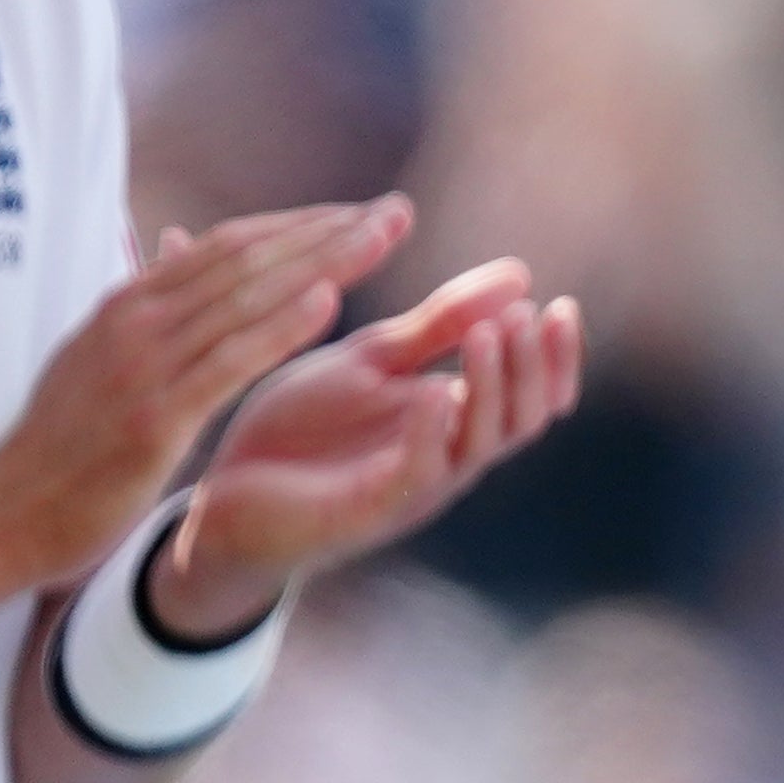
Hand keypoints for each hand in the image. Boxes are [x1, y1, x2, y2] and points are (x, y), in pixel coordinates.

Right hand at [0, 200, 409, 595]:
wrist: (0, 516)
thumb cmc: (58, 448)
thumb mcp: (96, 362)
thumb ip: (143, 314)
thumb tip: (174, 259)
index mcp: (127, 306)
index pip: (226, 246)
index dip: (297, 225)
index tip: (356, 214)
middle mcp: (135, 321)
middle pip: (247, 258)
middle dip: (327, 230)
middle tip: (394, 213)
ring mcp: (142, 366)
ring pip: (246, 296)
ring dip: (321, 262)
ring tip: (382, 238)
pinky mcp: (153, 417)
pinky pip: (228, 361)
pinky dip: (280, 326)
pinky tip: (329, 303)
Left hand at [155, 257, 586, 637]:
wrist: (222, 501)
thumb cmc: (302, 434)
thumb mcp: (373, 362)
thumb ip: (440, 324)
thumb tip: (521, 275)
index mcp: (454, 420)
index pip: (532, 394)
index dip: (557, 357)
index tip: (560, 305)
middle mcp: (448, 456)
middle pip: (523, 418)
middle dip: (535, 366)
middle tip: (532, 315)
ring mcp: (414, 485)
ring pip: (481, 443)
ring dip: (491, 387)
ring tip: (491, 334)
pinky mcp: (369, 508)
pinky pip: (418, 474)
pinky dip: (432, 434)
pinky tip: (436, 393)